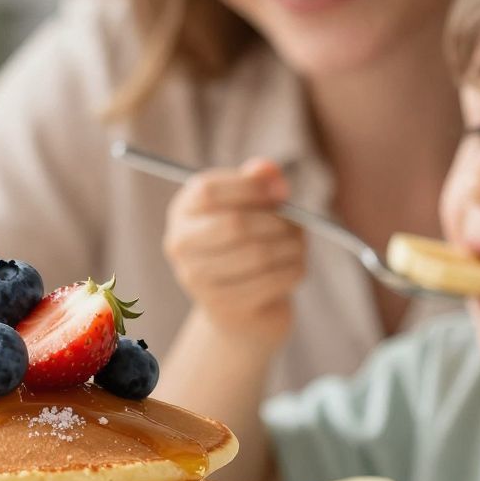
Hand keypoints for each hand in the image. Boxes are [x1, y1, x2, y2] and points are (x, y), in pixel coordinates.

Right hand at [162, 157, 306, 345]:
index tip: (281, 192)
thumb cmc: (246, 245)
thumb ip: (256, 182)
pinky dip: (293, 270)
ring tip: (299, 245)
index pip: (208, 191)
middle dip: (276, 222)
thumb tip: (267, 171)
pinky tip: (295, 266)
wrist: (241, 309)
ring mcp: (196, 279)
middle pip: (235, 224)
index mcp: (183, 211)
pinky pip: (270, 281)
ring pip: (258, 254)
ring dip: (291, 247)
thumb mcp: (250, 207)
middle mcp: (180, 244)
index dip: (250, 187)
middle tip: (297, 226)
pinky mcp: (222, 306)